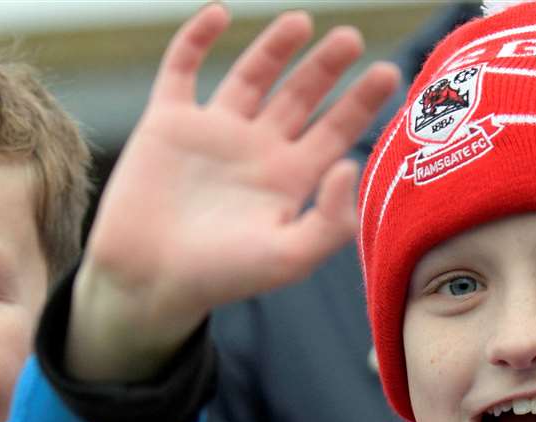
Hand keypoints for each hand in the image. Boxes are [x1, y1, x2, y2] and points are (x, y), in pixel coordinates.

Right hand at [68, 4, 400, 381]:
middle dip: (327, 67)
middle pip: (300, 97)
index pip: (335, 132)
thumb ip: (331, 221)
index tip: (388, 71)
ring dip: (275, 47)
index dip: (361, 102)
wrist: (148, 280)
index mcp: (288, 181)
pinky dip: (196, 40)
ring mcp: (212, 133)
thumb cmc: (220, 278)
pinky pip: (183, 70)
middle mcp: (256, 151)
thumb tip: (352, 164)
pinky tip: (218, 13)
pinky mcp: (168, 123)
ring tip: (301, 22)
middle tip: (351, 38)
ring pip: (251, 76)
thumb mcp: (289, 259)